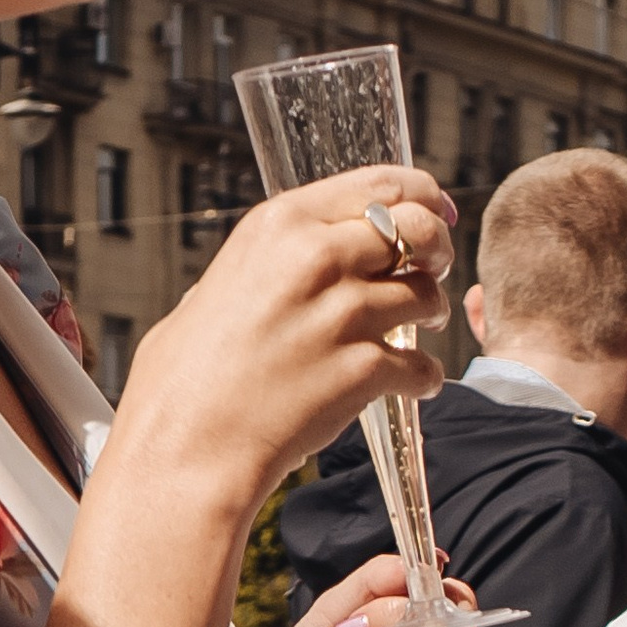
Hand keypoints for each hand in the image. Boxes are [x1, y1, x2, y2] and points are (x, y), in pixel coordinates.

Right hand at [114, 164, 458, 523]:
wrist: (190, 440)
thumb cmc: (192, 373)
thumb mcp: (223, 281)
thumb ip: (273, 262)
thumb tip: (298, 262)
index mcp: (280, 224)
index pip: (376, 186)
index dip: (420, 196)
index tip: (436, 209)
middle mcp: (316, 258)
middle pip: (415, 230)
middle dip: (437, 249)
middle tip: (434, 270)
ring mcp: (343, 314)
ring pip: (426, 295)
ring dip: (431, 313)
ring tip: (416, 331)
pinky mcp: (362, 370)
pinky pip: (423, 365)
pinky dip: (425, 377)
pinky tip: (413, 383)